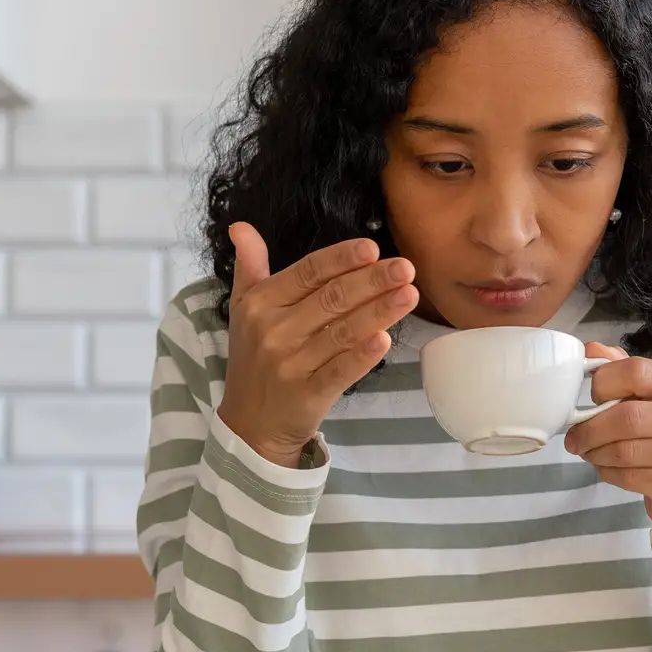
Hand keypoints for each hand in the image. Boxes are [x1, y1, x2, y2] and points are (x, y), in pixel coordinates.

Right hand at [215, 222, 418, 468]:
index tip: (372, 249)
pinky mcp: (308, 394)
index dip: (342, 259)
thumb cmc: (254, 359)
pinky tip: (386, 339)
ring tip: (410, 294)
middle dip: (372, 281)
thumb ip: (249, 267)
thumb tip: (241, 226)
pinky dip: (363, 355)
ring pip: (342, 331)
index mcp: (261, 304)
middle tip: (406, 268)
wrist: (249, 425)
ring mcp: (291, 364)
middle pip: (331, 298)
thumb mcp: (244, 310)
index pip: (307, 273)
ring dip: (379, 311)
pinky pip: (340, 371)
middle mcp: (274, 331)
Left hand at [564, 345, 651, 580]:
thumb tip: (590, 349)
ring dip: (595, 453)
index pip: (636, 371)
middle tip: (574, 437)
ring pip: (625, 451)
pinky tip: (606, 468)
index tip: (591, 398)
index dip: (603, 384)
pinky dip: (608, 473)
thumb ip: (624, 371)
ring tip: (588, 452)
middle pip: (627, 416)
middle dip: (590, 429)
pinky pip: (631, 478)